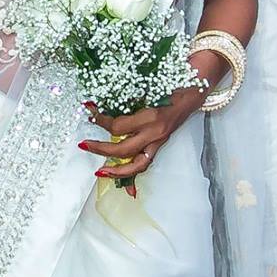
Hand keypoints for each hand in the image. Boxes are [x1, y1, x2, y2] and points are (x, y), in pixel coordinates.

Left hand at [78, 89, 202, 198]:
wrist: (192, 92)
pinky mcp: (160, 145)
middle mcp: (155, 133)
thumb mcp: (145, 88)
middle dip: (101, 149)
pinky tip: (128, 190)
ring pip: (137, 165)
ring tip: (101, 172)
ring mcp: (159, 141)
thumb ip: (124, 99)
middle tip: (84, 145)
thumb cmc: (170, 86)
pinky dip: (134, 176)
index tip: (90, 112)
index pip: (118, 126)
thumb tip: (100, 106)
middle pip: (123, 150)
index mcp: (150, 117)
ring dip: (117, 171)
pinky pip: (145, 164)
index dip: (101, 121)